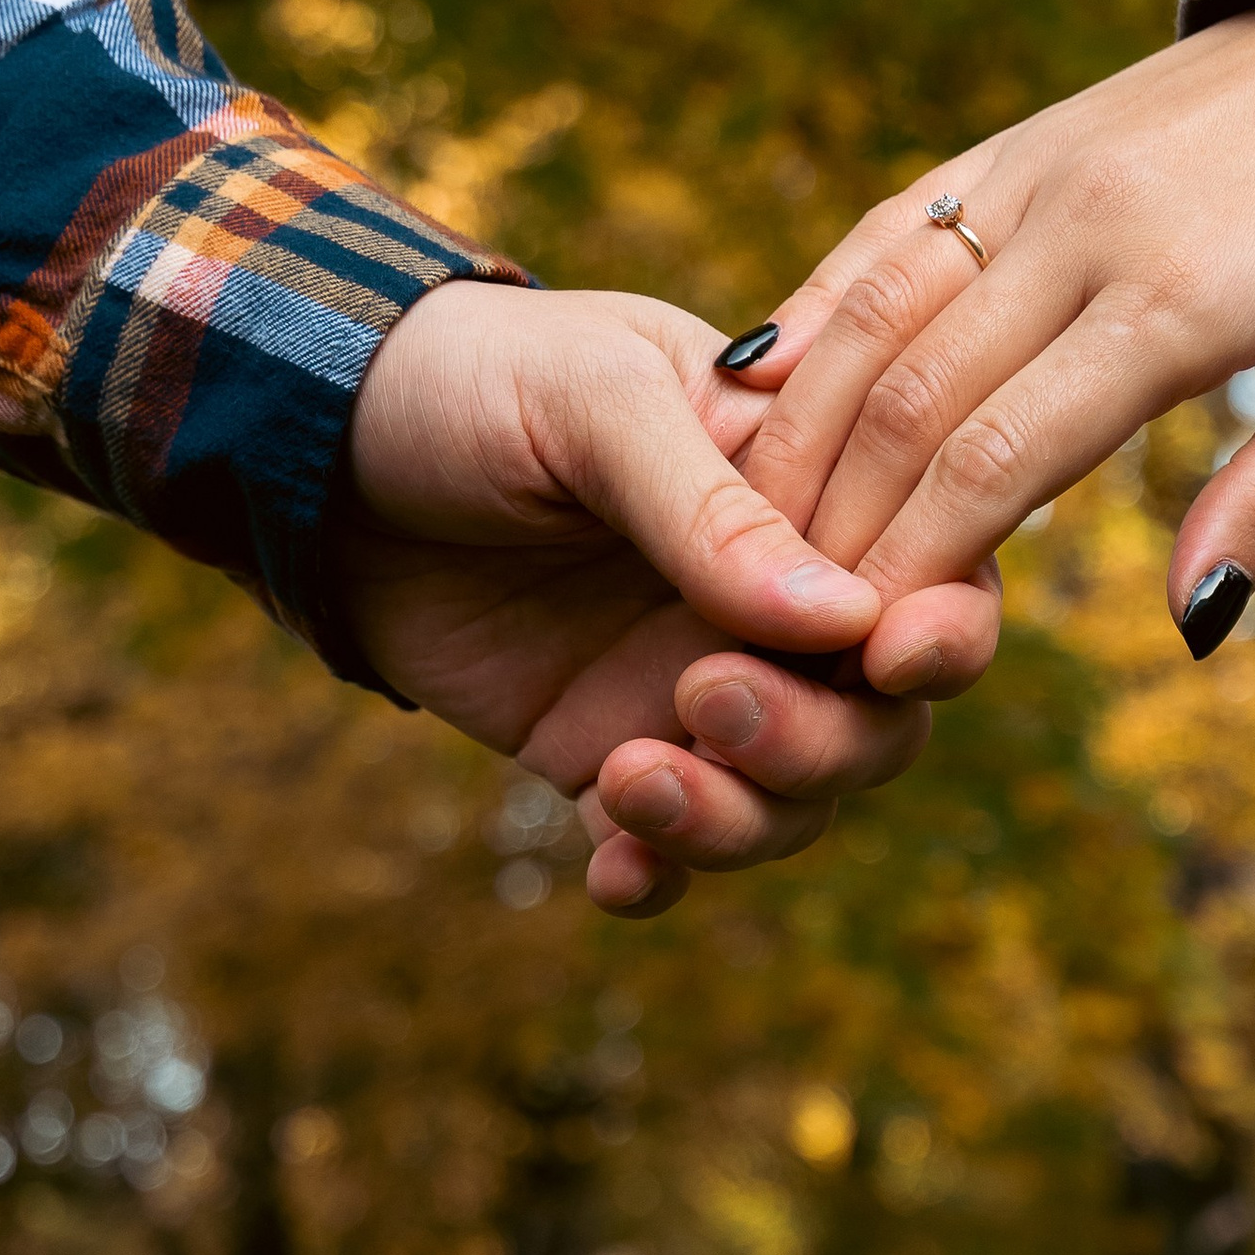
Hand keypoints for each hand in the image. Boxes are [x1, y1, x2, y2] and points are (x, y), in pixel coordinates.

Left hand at [340, 280, 999, 914]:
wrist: (314, 441)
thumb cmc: (470, 378)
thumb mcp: (591, 400)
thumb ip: (708, 506)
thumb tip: (843, 621)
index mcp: (806, 488)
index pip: (931, 575)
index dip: (940, 632)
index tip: (883, 656)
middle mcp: (772, 602)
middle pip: (879, 719)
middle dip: (817, 739)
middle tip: (701, 694)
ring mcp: (692, 685)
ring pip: (790, 802)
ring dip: (736, 819)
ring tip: (627, 780)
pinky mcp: (607, 753)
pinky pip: (670, 849)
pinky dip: (656, 876)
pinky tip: (607, 869)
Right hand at [720, 6, 1254, 652]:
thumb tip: (1192, 622)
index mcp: (1180, 296)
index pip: (1001, 455)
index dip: (916, 561)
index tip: (860, 651)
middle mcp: (1086, 222)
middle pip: (914, 395)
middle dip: (837, 520)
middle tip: (776, 620)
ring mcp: (1037, 170)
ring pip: (875, 310)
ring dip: (802, 430)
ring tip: (746, 531)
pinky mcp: (1014, 143)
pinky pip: (888, 231)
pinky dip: (813, 312)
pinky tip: (744, 387)